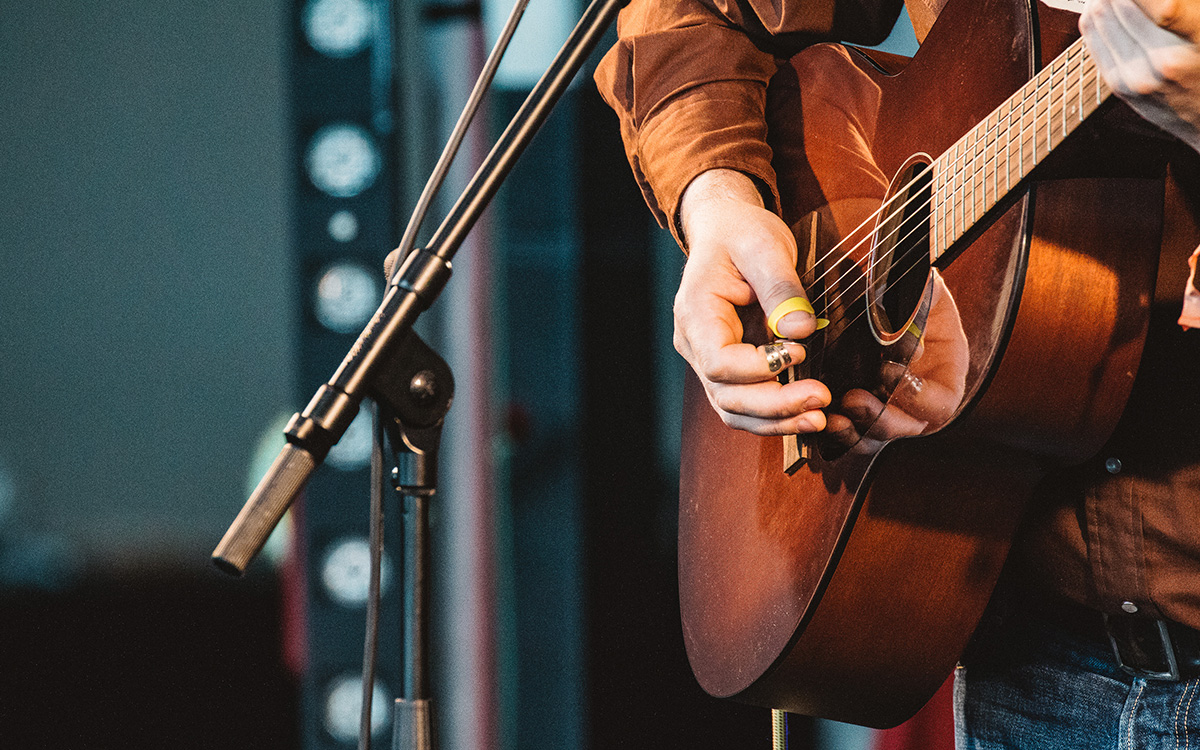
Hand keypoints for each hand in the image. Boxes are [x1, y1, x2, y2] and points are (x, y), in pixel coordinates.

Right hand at [675, 169, 831, 435]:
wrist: (726, 230)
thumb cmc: (741, 234)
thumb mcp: (764, 247)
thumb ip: (781, 288)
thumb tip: (801, 330)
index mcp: (696, 313)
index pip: (719, 361)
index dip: (758, 367)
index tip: (799, 352)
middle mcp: (694, 343)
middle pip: (726, 394)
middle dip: (774, 405)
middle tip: (820, 400)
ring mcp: (707, 360)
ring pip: (733, 409)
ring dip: (775, 420)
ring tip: (818, 418)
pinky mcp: (727, 368)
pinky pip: (744, 404)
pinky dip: (773, 416)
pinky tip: (805, 415)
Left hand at [824, 272, 969, 454]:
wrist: (873, 290)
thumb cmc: (903, 287)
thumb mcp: (917, 286)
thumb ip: (921, 302)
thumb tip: (911, 344)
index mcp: (945, 370)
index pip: (941, 402)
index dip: (919, 397)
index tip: (891, 374)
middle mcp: (919, 396)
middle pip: (908, 428)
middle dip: (882, 420)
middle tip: (854, 400)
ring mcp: (887, 405)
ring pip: (875, 437)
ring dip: (855, 432)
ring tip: (832, 417)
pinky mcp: (856, 407)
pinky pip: (848, 431)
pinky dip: (833, 431)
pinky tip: (817, 417)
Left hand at [1082, 0, 1199, 151]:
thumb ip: (1185, 7)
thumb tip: (1159, 1)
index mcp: (1198, 40)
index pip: (1159, 5)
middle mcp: (1163, 61)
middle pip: (1120, 1)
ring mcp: (1135, 76)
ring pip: (1099, 14)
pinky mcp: (1118, 86)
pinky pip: (1092, 36)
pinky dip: (1096, 13)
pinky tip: (1108, 5)